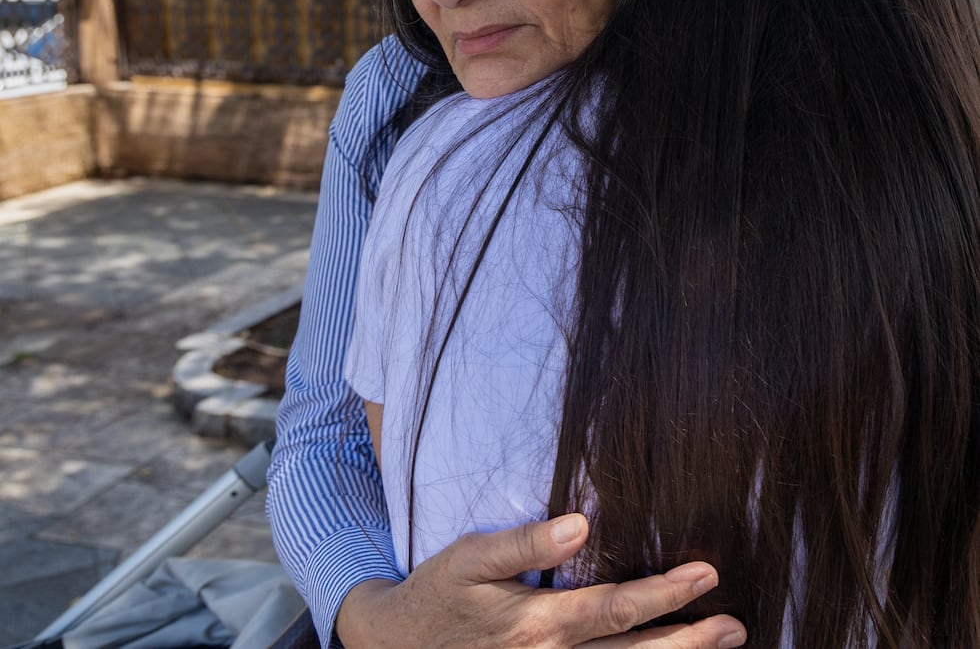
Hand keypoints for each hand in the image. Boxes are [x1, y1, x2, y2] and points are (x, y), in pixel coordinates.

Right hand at [335, 513, 746, 648]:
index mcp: (538, 624)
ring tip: (719, 645)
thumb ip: (524, 544)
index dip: (665, 593)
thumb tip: (579, 524)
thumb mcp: (470, 557)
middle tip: (734, 626)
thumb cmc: (440, 591)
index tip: (706, 574)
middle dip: (688, 640)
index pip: (616, 609)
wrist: (400, 645)